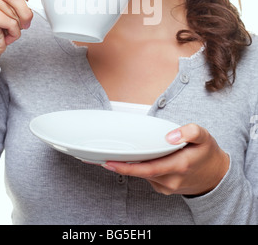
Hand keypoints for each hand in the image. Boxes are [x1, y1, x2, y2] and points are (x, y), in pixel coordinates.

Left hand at [102, 123, 229, 195]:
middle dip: (120, 167)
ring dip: (129, 167)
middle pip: (141, 173)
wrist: (217, 176)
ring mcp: (167, 186)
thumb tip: (171, 135)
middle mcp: (171, 179)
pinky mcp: (164, 188)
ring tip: (115, 156)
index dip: (127, 167)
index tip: (110, 162)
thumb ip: (189, 132)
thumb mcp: (203, 136)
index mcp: (179, 166)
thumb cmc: (207, 154)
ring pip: (143, 175)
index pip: (147, 168)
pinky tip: (135, 161)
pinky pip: (148, 178)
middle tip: (102, 158)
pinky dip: (139, 170)